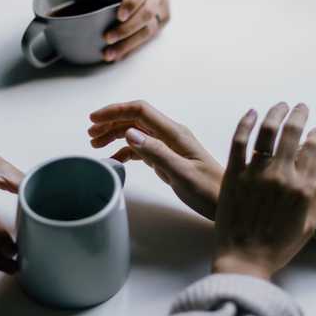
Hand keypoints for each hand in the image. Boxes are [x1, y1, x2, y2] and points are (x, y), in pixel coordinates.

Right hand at [88, 101, 222, 219]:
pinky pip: (142, 149)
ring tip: (96, 145)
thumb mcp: (182, 174)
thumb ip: (157, 153)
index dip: (115, 111)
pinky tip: (115, 160)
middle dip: (111, 122)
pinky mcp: (168, 159)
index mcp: (175, 133)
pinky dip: (126, 151)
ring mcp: (169, 147)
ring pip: (137, 132)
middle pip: (136, 119)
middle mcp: (171, 135)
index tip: (93, 119)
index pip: (140, 111)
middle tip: (90, 134)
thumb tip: (129, 133)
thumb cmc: (208, 191)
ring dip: (116, 135)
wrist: (225, 204)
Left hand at [97, 0, 179, 61]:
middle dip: (127, 29)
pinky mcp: (164, 20)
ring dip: (130, 44)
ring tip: (111, 54)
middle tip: (108, 38)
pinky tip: (121, 55)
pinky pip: (150, 37)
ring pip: (150, 30)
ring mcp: (163, 8)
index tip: (119, 16)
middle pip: (147, 14)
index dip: (132, 3)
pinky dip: (134, 47)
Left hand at [212, 103, 315, 280]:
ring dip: (276, 113)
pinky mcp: (233, 174)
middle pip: (292, 133)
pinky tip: (252, 113)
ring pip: (267, 132)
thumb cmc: (277, 247)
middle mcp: (281, 175)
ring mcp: (255, 172)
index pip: (314, 149)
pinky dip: (246, 123)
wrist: (244, 259)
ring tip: (281, 105)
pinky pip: (239, 141)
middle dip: (299, 115)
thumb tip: (314, 174)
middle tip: (301, 107)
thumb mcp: (308, 225)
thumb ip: (313, 196)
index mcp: (302, 187)